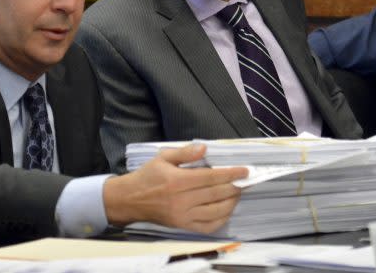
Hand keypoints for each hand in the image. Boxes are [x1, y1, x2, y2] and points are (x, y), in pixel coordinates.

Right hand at [103, 144, 247, 232]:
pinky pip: (207, 227)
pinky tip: (227, 210)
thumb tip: (204, 148)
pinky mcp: (182, 226)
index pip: (211, 177)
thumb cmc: (148, 176)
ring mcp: (182, 216)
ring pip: (215, 211)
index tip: (245, 170)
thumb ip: (185, 152)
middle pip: (216, 194)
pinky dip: (221, 220)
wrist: (129, 200)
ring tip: (237, 193)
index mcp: (178, 181)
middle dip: (235, 187)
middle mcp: (181, 200)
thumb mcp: (162, 157)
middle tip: (245, 181)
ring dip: (231, 202)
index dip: (230, 174)